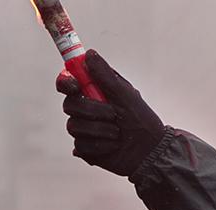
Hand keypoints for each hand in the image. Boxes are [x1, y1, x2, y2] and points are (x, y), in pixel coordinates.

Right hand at [57, 51, 167, 177]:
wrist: (150, 150)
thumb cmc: (141, 119)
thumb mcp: (125, 94)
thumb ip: (105, 75)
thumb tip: (89, 53)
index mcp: (93, 92)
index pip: (68, 82)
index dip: (65, 82)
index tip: (75, 86)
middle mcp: (85, 110)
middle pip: (69, 105)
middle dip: (91, 110)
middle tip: (113, 114)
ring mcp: (83, 129)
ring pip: (74, 126)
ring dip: (100, 130)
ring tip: (117, 133)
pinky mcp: (85, 148)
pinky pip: (81, 145)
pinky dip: (100, 145)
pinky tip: (113, 146)